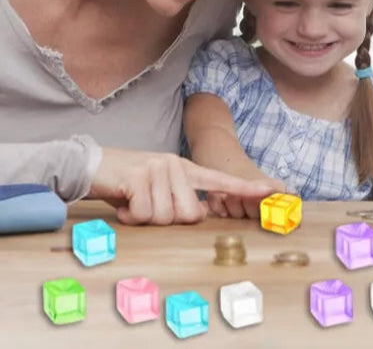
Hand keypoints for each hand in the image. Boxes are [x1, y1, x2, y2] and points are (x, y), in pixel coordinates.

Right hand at [89, 148, 276, 224]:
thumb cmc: (126, 183)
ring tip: (133, 202)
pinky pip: (144, 214)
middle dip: (166, 220)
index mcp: (185, 169)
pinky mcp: (139, 176)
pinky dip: (130, 216)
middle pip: (189, 214)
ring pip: (165, 217)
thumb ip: (180, 199)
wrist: (90, 165)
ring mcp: (159, 169)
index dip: (244, 188)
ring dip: (144, 218)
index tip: (269, 190)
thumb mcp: (158, 188)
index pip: (220, 180)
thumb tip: (198, 215)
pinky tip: (123, 202)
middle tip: (147, 207)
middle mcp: (176, 165)